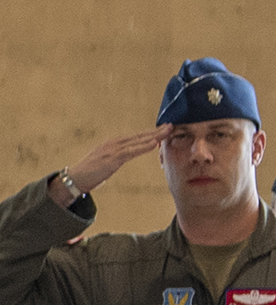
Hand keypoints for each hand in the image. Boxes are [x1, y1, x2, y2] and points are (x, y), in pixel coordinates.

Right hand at [51, 128, 165, 205]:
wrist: (75, 178)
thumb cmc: (91, 172)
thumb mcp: (108, 162)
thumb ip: (118, 157)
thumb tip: (127, 156)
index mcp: (113, 144)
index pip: (136, 137)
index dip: (151, 132)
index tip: (164, 129)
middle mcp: (113, 143)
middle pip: (139, 135)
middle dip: (156, 131)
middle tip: (171, 125)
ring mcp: (112, 150)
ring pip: (137, 141)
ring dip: (154, 136)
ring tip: (167, 131)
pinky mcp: (111, 158)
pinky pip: (130, 151)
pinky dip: (143, 146)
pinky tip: (154, 143)